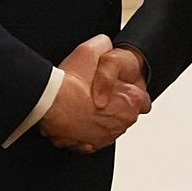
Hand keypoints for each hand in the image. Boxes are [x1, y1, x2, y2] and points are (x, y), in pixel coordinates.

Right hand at [38, 35, 150, 152]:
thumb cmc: (70, 82)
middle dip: (113, 104)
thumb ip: (104, 45)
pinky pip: (92, 137)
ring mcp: (107, 135)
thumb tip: (106, 46)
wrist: (48, 103)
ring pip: (108, 124)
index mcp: (132, 100)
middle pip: (124, 112)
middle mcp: (123, 121)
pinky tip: (75, 117)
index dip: (127, 90)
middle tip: (94, 92)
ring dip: (99, 116)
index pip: (142, 98)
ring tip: (82, 103)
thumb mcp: (90, 49)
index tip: (115, 86)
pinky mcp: (90, 145)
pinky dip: (85, 130)